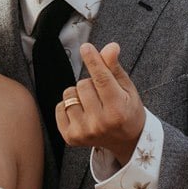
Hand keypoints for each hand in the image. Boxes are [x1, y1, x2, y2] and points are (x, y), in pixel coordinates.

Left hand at [57, 43, 145, 162]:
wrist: (127, 141)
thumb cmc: (127, 110)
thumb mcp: (127, 89)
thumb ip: (114, 68)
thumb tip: (110, 47)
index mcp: (118, 110)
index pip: (102, 79)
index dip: (93, 61)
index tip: (86, 47)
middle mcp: (100, 123)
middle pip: (82, 84)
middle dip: (90, 83)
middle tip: (102, 95)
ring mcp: (84, 132)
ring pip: (69, 94)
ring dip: (78, 94)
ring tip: (92, 104)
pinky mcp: (70, 137)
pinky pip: (59, 107)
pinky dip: (68, 105)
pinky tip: (82, 113)